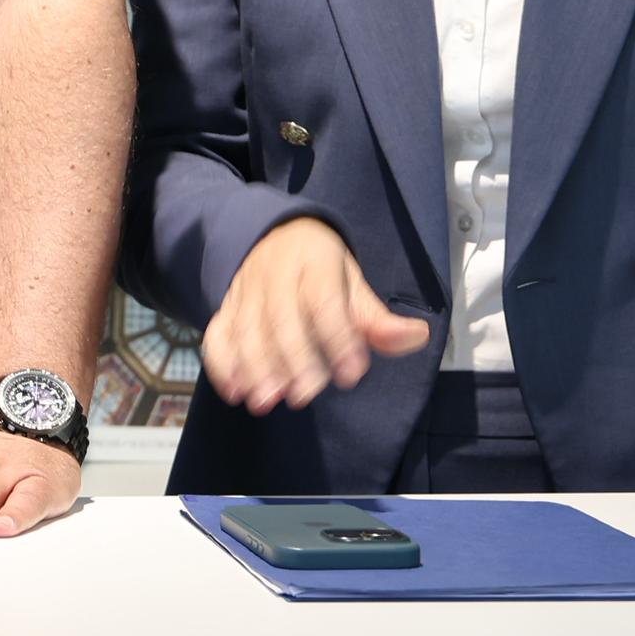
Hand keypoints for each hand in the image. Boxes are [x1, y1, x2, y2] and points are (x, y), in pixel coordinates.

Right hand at [201, 216, 432, 411]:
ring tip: (266, 401)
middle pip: (282, 318)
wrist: (271, 234)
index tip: (352, 375)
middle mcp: (277, 275)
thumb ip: (378, 320)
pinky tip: (233, 391)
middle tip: (303, 396)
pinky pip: (218, 333)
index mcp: (316, 264)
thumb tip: (417, 338)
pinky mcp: (226, 307)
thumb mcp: (353, 284)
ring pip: (246, 329)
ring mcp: (247, 291)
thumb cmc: (319, 270)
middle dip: (292, 360)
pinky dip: (221, 363)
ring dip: (253, 367)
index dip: (338, 338)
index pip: (325, 302)